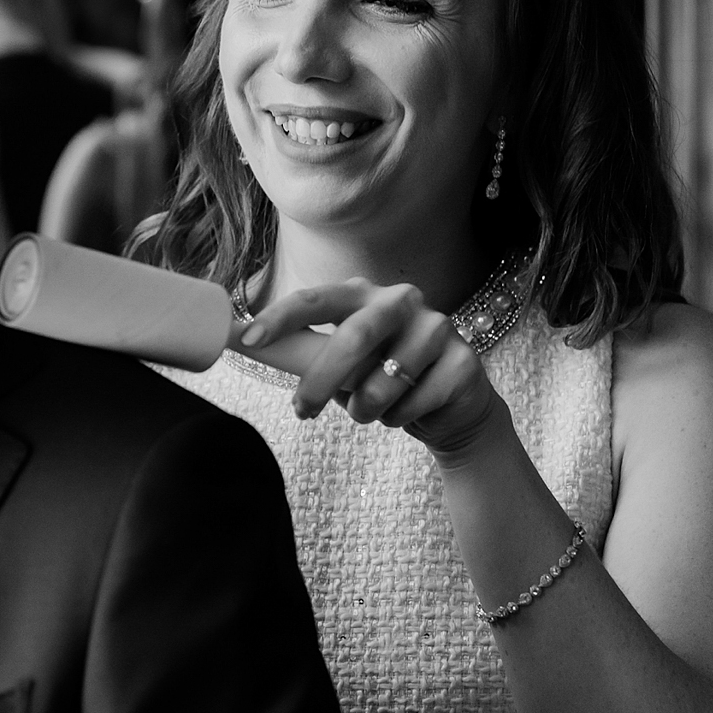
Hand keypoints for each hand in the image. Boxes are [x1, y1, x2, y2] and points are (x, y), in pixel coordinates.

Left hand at [239, 280, 500, 452]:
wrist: (451, 407)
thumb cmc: (382, 380)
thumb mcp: (342, 365)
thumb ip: (309, 354)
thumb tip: (247, 345)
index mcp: (363, 294)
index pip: (314, 299)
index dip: (280, 318)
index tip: (249, 340)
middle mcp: (401, 301)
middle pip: (353, 337)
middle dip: (321, 380)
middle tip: (303, 411)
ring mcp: (438, 327)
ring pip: (384, 380)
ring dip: (366, 409)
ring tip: (371, 412)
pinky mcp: (465, 361)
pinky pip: (415, 402)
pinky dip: (399, 418)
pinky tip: (409, 410)